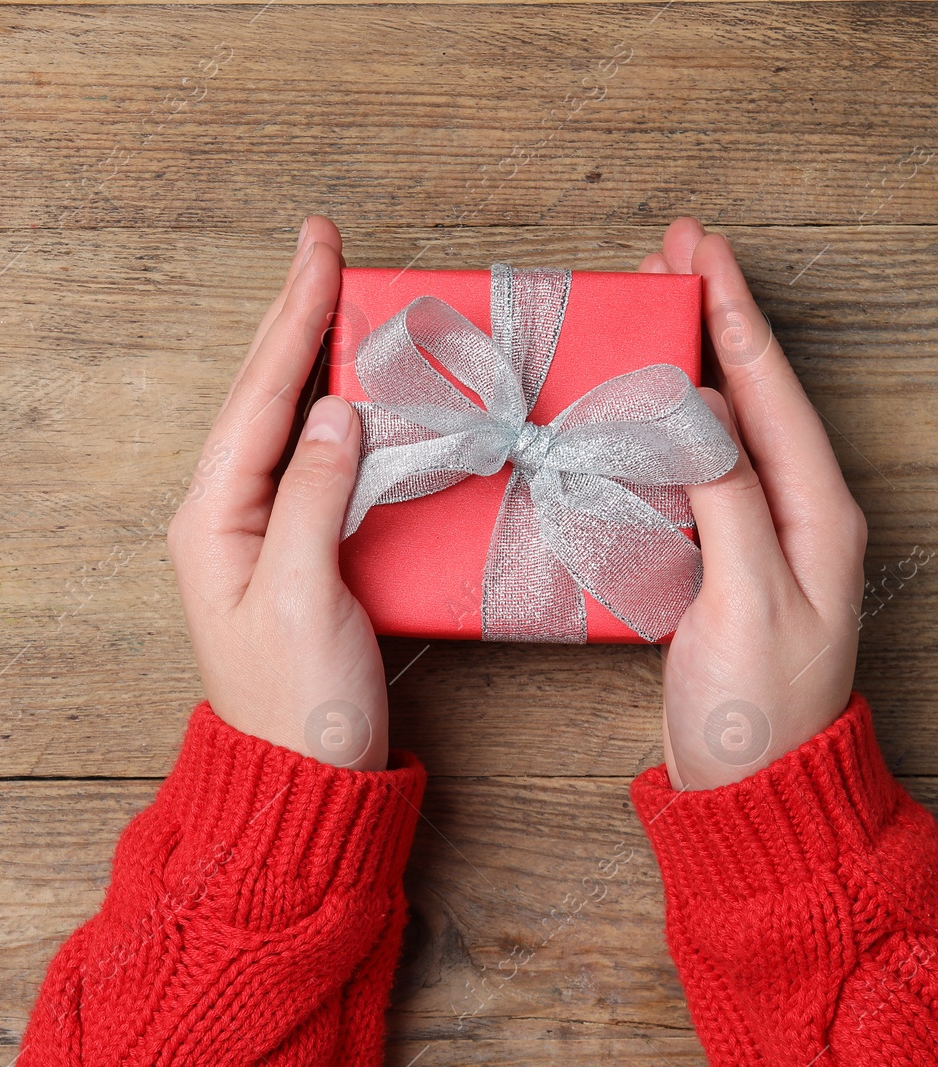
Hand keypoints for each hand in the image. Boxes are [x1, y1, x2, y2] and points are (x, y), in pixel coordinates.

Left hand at [166, 216, 388, 770]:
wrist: (303, 781)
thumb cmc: (296, 702)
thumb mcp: (305, 595)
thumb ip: (314, 496)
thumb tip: (334, 411)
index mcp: (211, 519)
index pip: (257, 397)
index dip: (292, 318)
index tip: (318, 250)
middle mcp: (223, 516)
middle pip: (260, 396)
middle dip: (294, 319)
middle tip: (322, 246)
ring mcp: (254, 533)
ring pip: (282, 423)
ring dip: (310, 358)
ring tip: (336, 296)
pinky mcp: (292, 553)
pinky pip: (310, 463)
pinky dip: (334, 414)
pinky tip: (355, 391)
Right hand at [641, 219, 866, 789]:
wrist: (751, 785)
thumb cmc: (758, 706)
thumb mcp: (745, 601)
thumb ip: (726, 499)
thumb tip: (693, 411)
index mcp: (817, 514)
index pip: (771, 393)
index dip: (735, 317)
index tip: (701, 252)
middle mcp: (795, 511)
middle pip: (753, 392)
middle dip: (716, 316)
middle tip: (674, 252)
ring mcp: (758, 533)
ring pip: (722, 422)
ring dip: (688, 359)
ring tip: (653, 306)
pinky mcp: (720, 557)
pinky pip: (694, 467)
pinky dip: (663, 422)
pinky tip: (635, 406)